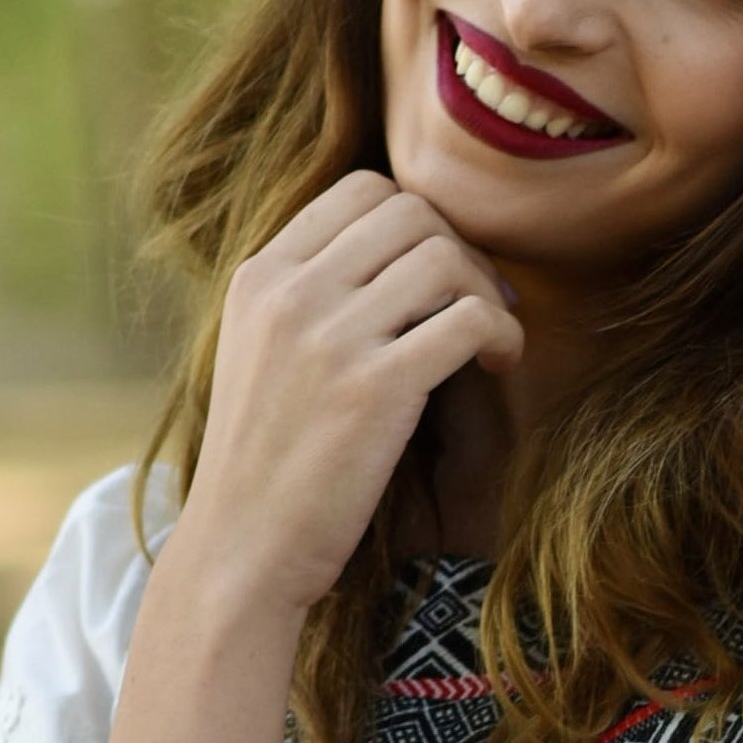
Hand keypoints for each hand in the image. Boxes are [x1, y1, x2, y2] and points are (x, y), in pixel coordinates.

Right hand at [173, 171, 522, 617]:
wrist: (242, 551)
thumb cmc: (263, 467)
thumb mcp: (260, 356)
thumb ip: (309, 298)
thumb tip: (392, 257)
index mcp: (260, 276)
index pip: (361, 191)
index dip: (418, 224)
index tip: (439, 276)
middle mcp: (290, 292)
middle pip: (409, 212)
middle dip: (459, 252)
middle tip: (478, 307)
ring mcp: (330, 336)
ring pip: (443, 257)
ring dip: (485, 294)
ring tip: (490, 344)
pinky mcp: (374, 388)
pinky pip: (468, 320)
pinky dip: (500, 336)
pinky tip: (498, 368)